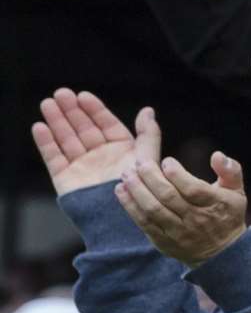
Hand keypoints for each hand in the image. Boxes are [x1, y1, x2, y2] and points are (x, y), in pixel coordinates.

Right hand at [32, 90, 159, 196]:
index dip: (94, 109)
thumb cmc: (137, 188)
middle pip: (83, 128)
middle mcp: (100, 156)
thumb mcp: (146, 158)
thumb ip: (148, 134)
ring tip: (47, 103)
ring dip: (57, 121)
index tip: (83, 95)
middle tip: (60, 93)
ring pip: (67, 139)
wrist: (120, 219)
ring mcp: (82, 166)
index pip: (105, 124)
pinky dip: (46, 142)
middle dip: (72, 111)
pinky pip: (54, 157)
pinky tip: (40, 127)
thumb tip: (148, 110)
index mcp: (121, 149)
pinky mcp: (65, 178)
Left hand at [116, 153, 248, 267]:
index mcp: (214, 205)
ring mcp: (178, 232)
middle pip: (169, 197)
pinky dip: (130, 206)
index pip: (192, 189)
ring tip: (127, 174)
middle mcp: (196, 219)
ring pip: (154, 210)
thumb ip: (231, 170)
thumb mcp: (237, 191)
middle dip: (151, 177)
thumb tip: (216, 155)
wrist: (221, 253)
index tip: (166, 161)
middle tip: (140, 162)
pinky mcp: (164, 241)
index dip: (177, 174)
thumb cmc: (227, 214)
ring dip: (137, 191)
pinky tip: (121, 191)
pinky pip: (144, 223)